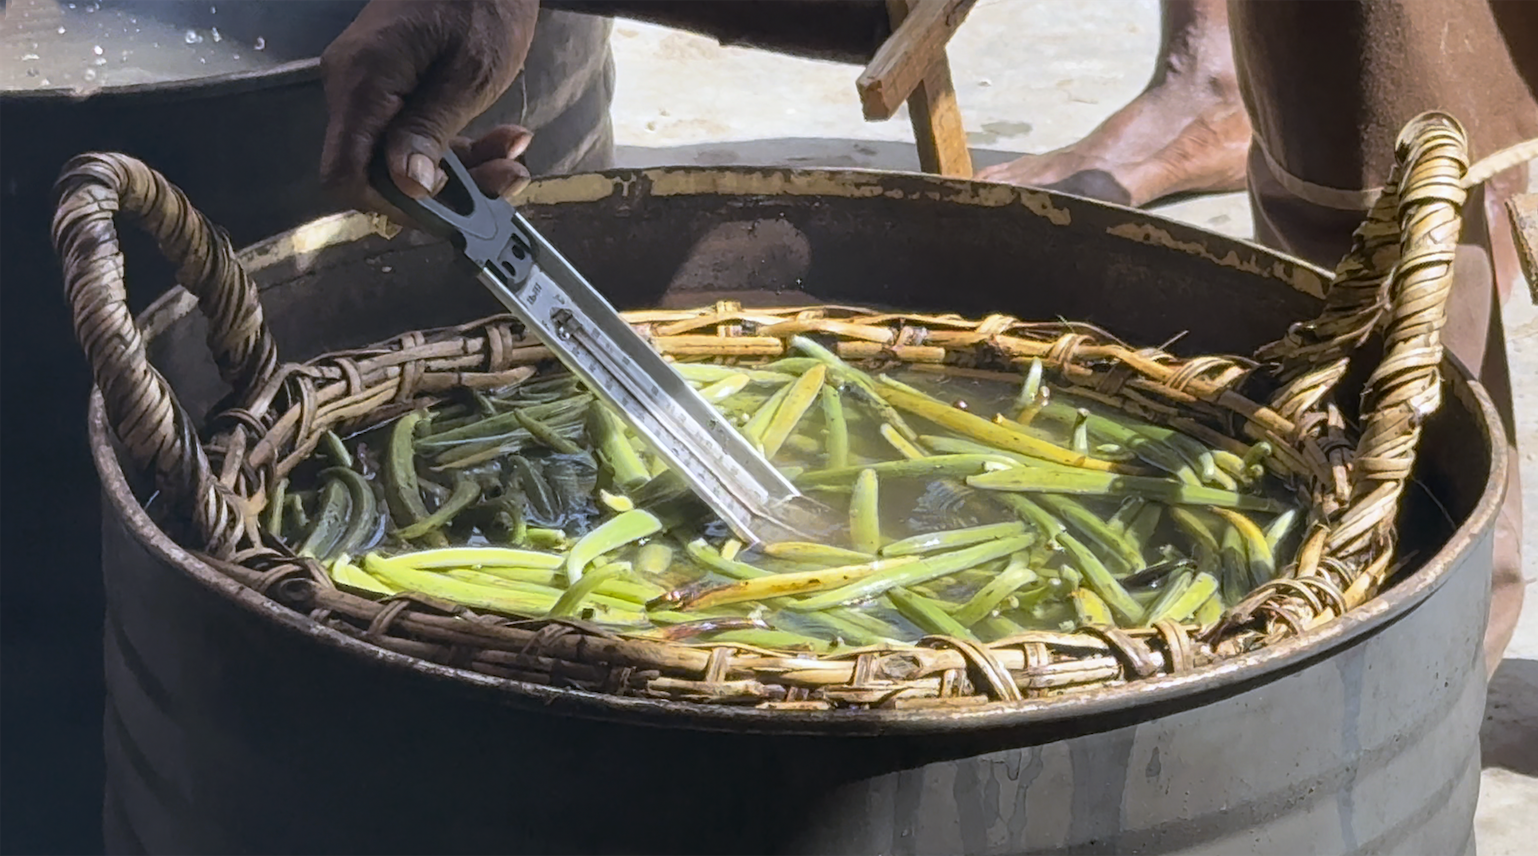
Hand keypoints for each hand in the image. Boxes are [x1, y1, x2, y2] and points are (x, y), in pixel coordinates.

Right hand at [320, 0, 539, 214]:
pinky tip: (504, 138)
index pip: (346, 175)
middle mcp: (353, 88)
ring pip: (406, 157)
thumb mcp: (469, 75)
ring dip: (467, 168)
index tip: (448, 209)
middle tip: (507, 177)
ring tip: (514, 153)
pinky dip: (460, 144)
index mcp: (363, 84)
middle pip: (381, 171)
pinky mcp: (392, 87)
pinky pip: (415, 134)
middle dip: (448, 188)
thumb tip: (407, 188)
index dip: (395, 205)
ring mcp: (370, 88)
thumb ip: (432, 132)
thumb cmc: (482, 4)